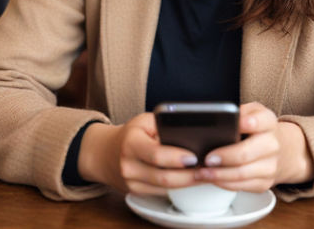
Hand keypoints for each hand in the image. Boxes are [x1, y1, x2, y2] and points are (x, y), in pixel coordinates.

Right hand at [77, 113, 198, 194]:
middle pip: (163, 177)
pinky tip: (190, 180)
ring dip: (186, 183)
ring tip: (204, 174)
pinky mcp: (136, 193)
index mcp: (130, 143)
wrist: (106, 152)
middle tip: (207, 169)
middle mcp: (128, 166)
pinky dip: (178, 188)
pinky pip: (161, 193)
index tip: (195, 157)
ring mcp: (131, 183)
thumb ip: (164, 125)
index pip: (156, 154)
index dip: (176, 158)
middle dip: (188, 175)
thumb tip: (189, 133)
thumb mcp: (144, 121)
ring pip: (164, 188)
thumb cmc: (131, 133)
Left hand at [192, 102, 313, 191]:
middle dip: (224, 157)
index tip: (231, 126)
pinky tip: (212, 178)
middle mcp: (272, 144)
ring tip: (203, 171)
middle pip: (246, 153)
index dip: (246, 123)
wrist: (282, 148)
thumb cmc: (259, 128)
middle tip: (208, 158)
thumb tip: (217, 117)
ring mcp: (270, 166)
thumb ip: (239, 111)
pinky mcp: (264, 183)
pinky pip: (242, 186)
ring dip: (219, 174)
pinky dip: (224, 183)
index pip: (258, 122)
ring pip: (242, 174)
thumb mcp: (253, 111)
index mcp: (268, 122)